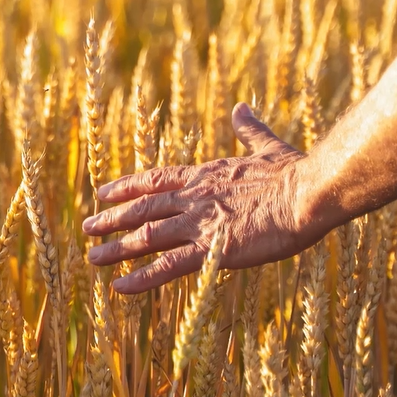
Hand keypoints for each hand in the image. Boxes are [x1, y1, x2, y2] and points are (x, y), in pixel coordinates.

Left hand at [82, 102, 316, 293]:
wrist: (309, 193)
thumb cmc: (297, 173)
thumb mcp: (269, 147)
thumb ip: (250, 130)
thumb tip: (241, 108)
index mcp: (207, 175)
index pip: (156, 179)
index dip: (127, 186)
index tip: (102, 192)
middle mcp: (195, 197)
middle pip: (143, 208)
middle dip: (112, 219)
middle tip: (87, 227)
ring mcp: (201, 223)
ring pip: (147, 237)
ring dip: (117, 249)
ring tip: (92, 259)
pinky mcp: (212, 250)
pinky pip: (168, 267)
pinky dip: (142, 278)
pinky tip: (120, 288)